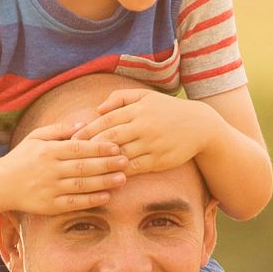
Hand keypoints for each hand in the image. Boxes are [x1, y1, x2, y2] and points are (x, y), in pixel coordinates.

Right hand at [0, 119, 125, 217]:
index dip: (98, 147)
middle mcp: (50, 170)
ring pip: (81, 185)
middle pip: (83, 166)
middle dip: (107, 164)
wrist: (0, 184)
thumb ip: (59, 129)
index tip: (116, 146)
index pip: (78, 148)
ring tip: (122, 179)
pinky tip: (106, 197)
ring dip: (104, 182)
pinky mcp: (50, 206)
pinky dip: (91, 200)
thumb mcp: (35, 137)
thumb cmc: (22, 158)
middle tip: (126, 161)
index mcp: (48, 151)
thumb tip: (83, 124)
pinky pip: (74, 203)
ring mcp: (50, 189)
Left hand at [80, 85, 206, 175]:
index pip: (107, 120)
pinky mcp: (160, 159)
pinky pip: (136, 167)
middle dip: (90, 147)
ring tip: (86, 167)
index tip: (73, 139)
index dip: (88, 130)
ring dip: (103, 162)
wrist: (200, 126)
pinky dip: (121, 171)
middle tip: (74, 155)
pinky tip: (108, 174)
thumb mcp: (146, 96)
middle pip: (111, 137)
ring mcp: (152, 144)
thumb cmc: (168, 110)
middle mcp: (144, 126)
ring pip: (122, 154)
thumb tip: (98, 109)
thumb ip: (120, 98)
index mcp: (138, 109)